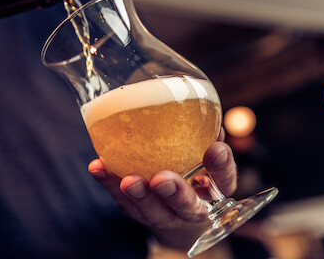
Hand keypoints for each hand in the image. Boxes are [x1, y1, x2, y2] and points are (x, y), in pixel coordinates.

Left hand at [88, 128, 236, 249]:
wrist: (172, 207)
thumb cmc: (189, 168)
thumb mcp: (200, 154)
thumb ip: (202, 136)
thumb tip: (207, 109)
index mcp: (212, 190)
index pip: (225, 180)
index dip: (222, 166)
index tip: (215, 148)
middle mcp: (191, 207)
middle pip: (188, 206)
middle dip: (175, 193)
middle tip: (161, 180)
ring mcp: (164, 215)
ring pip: (154, 211)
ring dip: (140, 196)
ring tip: (128, 182)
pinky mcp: (138, 212)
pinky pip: (123, 201)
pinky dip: (110, 183)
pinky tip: (98, 167)